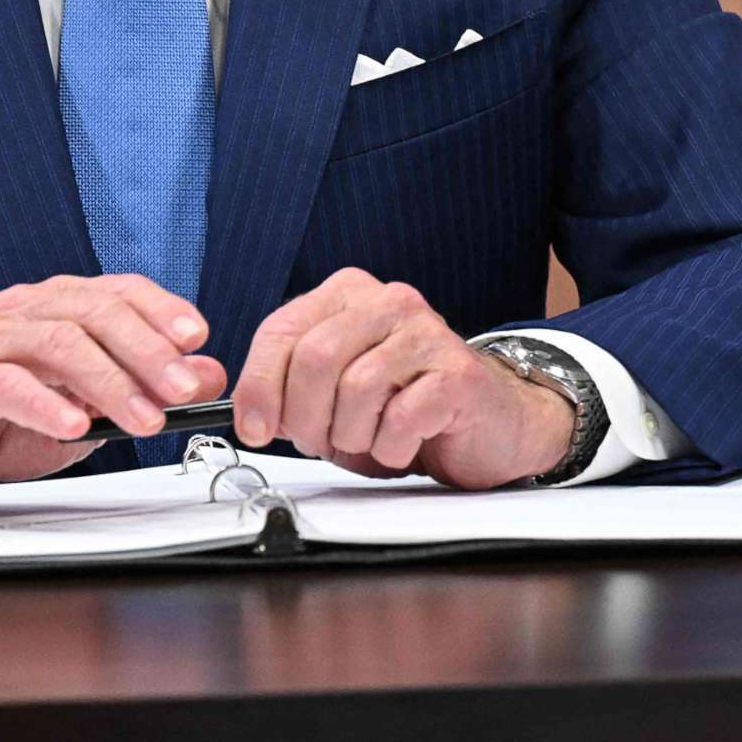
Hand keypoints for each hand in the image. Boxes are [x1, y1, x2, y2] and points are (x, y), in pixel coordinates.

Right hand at [0, 274, 226, 496]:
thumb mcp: (83, 407)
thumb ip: (139, 388)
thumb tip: (205, 372)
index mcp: (55, 308)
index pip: (118, 291)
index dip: (161, 309)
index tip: (198, 337)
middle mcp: (24, 312)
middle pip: (95, 311)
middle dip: (147, 350)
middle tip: (182, 388)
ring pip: (59, 342)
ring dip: (109, 381)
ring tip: (142, 419)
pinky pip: (6, 382)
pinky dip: (46, 403)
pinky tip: (73, 425)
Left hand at [232, 268, 574, 489]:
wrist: (489, 425)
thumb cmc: (405, 409)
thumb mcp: (333, 397)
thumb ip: (291, 392)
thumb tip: (251, 415)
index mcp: (347, 295)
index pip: (280, 330)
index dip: (259, 387)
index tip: (255, 428)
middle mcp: (387, 301)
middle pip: (315, 358)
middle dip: (307, 418)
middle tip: (321, 442)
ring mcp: (427, 331)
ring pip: (357, 387)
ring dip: (353, 436)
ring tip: (370, 441)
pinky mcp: (458, 372)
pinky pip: (401, 417)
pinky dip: (391, 446)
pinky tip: (405, 442)